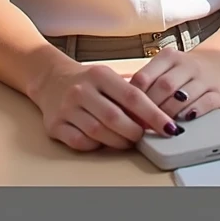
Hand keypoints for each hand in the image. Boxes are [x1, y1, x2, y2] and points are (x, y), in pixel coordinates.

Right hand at [32, 48, 185, 152]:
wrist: (51, 79)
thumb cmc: (87, 81)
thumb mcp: (109, 77)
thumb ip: (131, 92)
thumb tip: (161, 114)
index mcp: (100, 74)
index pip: (132, 96)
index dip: (153, 114)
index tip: (169, 127)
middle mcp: (82, 90)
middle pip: (115, 118)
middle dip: (135, 132)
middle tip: (143, 136)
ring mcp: (67, 108)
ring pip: (99, 133)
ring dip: (118, 142)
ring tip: (127, 140)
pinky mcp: (55, 125)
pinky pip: (80, 142)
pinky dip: (95, 146)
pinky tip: (102, 141)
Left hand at [129, 47, 219, 122]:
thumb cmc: (185, 70)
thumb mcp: (166, 67)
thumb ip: (147, 81)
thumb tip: (120, 101)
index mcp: (168, 57)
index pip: (144, 77)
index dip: (134, 99)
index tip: (127, 114)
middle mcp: (186, 64)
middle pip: (163, 87)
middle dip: (150, 109)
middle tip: (142, 126)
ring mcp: (204, 78)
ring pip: (182, 96)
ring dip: (169, 113)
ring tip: (160, 127)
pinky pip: (206, 103)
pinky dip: (193, 112)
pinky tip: (185, 120)